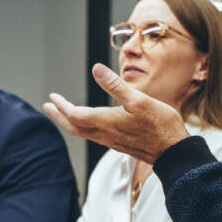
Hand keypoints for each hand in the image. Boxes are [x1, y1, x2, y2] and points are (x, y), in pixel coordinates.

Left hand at [43, 63, 189, 164]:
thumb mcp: (139, 100)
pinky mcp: (120, 144)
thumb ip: (116, 85)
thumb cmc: (161, 126)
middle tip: (47, 108)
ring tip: (63, 115)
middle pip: (74, 127)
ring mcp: (112, 141)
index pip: (75, 115)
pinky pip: (94, 136)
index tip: (52, 97)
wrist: (174, 152)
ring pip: (84, 133)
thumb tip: (96, 69)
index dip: (62, 106)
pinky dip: (84, 128)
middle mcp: (106, 134)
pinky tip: (89, 125)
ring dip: (70, 123)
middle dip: (59, 117)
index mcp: (107, 122)